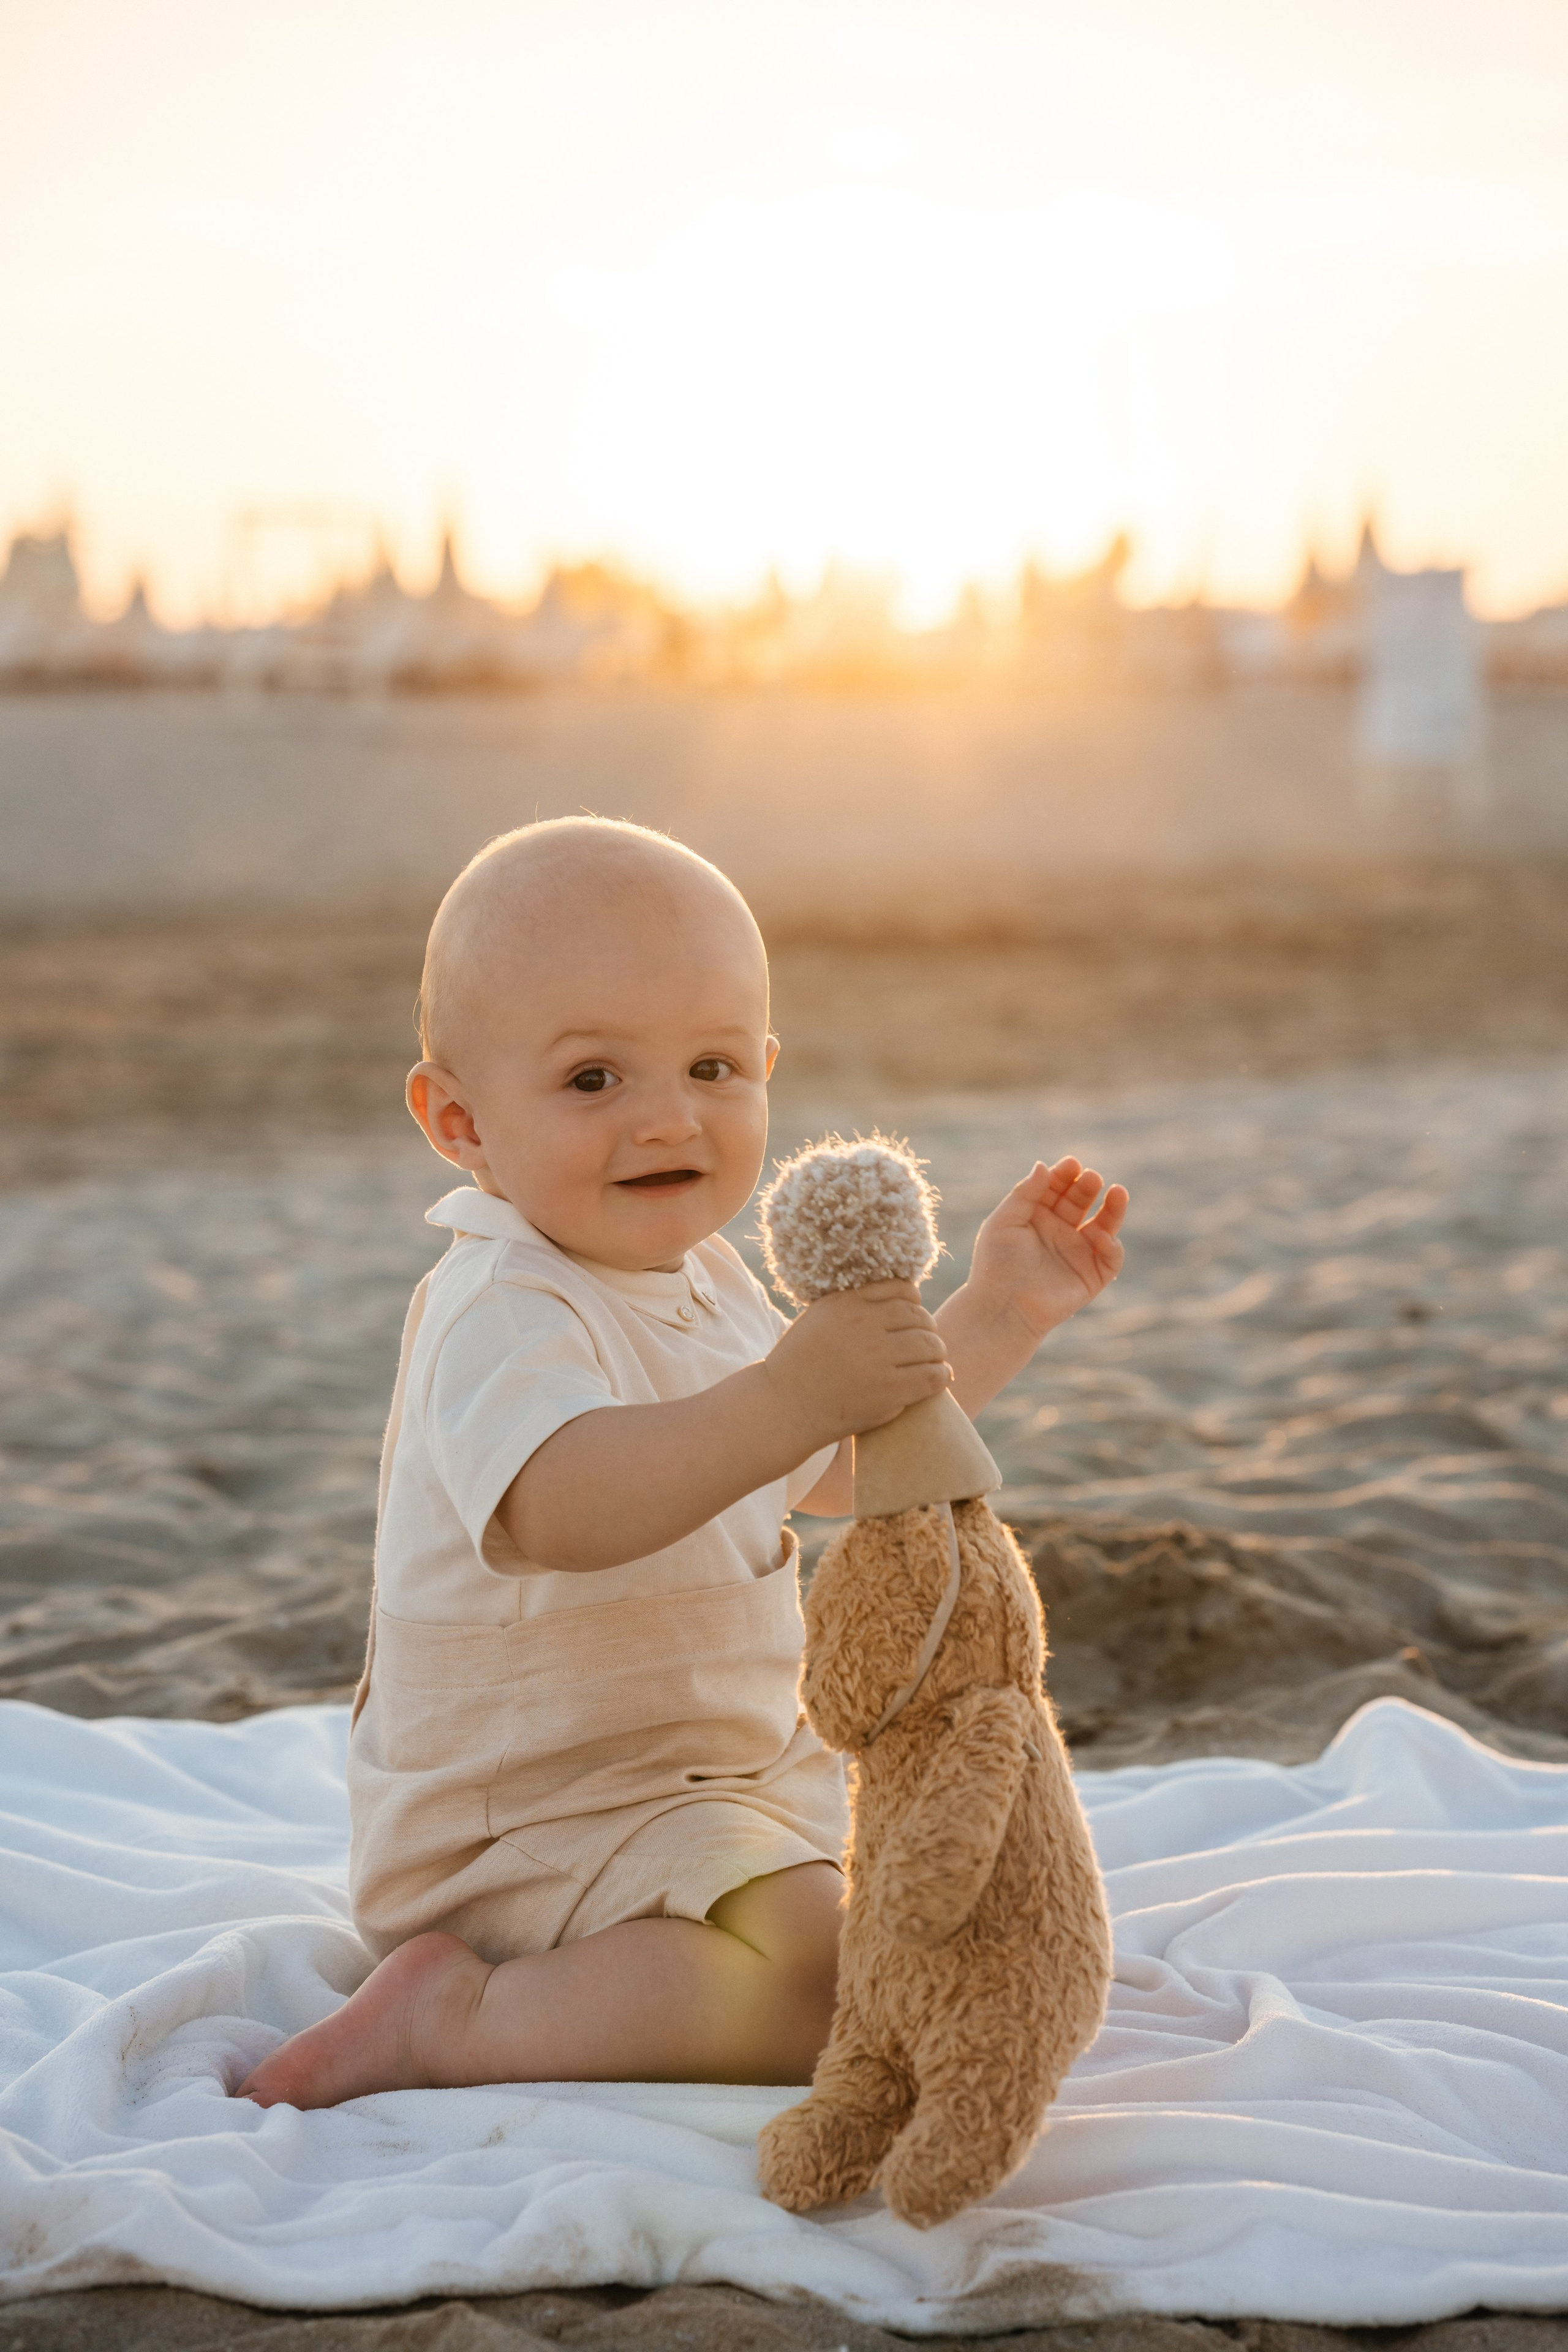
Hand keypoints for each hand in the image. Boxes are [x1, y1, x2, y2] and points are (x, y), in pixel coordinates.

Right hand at [763, 1280, 951, 1448]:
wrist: (784, 1407)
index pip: (901, 1289)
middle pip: (919, 1316)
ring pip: (930, 1345)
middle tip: (928, 1341)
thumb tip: (898, 1295)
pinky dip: (942, 1375)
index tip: (913, 1314)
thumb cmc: (800, 1364)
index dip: (915, 1301)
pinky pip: (931, 1376)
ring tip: (935, 1360)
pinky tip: (941, 1377)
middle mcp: (863, 1326)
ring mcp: (878, 1358)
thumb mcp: (819, 1318)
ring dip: (938, 1352)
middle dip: (928, 1328)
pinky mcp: (888, 1390)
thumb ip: (853, 1304)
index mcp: (846, 1304)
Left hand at [967, 1158, 1127, 1346]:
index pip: (1056, 1189)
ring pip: (1104, 1225)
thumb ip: (1025, 1193)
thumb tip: (1043, 1165)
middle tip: (1091, 1178)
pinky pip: (1109, 1259)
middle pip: (1080, 1202)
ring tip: (1118, 1192)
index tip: (1071, 1164)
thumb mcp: (1004, 1221)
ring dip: (1114, 1209)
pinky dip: (1112, 1247)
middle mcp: (1059, 1232)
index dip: (1065, 1175)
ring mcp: (1077, 1253)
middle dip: (1087, 1188)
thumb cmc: (996, 1264)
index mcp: (1037, 1216)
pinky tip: (1103, 1237)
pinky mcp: (1091, 1277)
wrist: (1001, 1308)